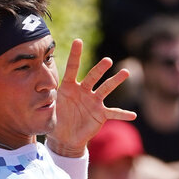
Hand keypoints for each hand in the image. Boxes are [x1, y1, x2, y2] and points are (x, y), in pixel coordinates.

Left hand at [49, 39, 136, 156]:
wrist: (64, 138)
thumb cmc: (56, 120)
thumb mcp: (49, 110)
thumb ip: (50, 100)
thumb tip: (45, 92)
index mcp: (68, 87)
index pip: (72, 68)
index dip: (75, 55)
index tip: (78, 41)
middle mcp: (83, 91)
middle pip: (93, 76)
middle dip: (100, 68)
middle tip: (107, 61)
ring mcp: (93, 101)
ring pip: (106, 88)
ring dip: (115, 81)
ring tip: (125, 73)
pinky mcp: (100, 114)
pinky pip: (113, 113)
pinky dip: (123, 114)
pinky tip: (133, 116)